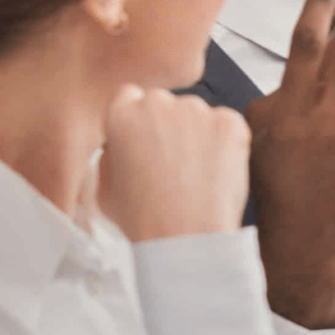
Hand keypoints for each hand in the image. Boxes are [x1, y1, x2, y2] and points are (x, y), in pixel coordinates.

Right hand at [97, 88, 250, 243]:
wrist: (184, 237)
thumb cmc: (142, 219)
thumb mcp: (104, 187)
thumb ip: (111, 154)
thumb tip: (121, 144)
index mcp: (122, 113)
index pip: (130, 98)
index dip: (139, 120)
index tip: (147, 139)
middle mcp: (159, 103)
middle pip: (166, 104)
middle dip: (169, 125)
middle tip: (173, 162)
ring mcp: (197, 110)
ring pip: (198, 115)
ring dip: (198, 134)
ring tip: (195, 174)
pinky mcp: (230, 122)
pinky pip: (227, 126)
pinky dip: (226, 144)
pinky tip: (215, 172)